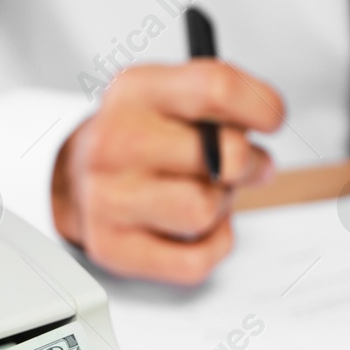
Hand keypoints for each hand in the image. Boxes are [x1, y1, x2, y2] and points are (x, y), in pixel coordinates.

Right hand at [52, 61, 283, 284]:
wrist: (77, 177)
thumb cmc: (139, 138)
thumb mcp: (171, 96)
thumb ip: (222, 110)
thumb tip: (260, 158)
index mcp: (135, 92)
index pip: (216, 88)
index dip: (262, 105)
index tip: (272, 118)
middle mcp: (115, 142)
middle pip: (225, 157)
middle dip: (247, 163)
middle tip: (240, 164)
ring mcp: (109, 198)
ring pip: (206, 211)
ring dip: (222, 205)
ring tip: (205, 192)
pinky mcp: (113, 247)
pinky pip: (196, 261)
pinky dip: (212, 244)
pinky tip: (197, 227)